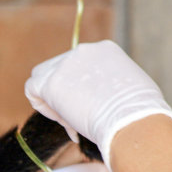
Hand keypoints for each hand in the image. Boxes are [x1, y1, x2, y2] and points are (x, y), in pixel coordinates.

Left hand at [25, 40, 171, 164]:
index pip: (80, 66)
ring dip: (51, 99)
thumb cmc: (139, 115)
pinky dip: (41, 106)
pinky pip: (32, 89)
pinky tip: (61, 119)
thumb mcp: (131, 91)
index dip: (80, 89)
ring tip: (70, 119)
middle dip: (64, 92)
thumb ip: (113, 88)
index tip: (91, 109)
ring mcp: (66, 63)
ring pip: (42, 77)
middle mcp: (84, 51)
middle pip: (60, 69)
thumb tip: (103, 102)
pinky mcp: (51, 81)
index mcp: (105, 50)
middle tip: (78, 116)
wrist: (132, 121)